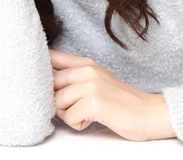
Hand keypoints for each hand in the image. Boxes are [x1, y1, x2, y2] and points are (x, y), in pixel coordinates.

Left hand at [49, 49, 176, 141]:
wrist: (148, 113)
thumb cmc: (121, 101)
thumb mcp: (97, 80)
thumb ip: (74, 78)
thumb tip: (45, 83)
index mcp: (86, 63)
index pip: (52, 56)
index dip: (39, 66)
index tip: (34, 75)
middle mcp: (87, 70)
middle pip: (50, 83)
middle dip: (56, 100)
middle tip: (73, 107)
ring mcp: (90, 85)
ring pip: (57, 102)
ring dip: (68, 115)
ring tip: (86, 114)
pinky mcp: (94, 102)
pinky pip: (69, 118)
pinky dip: (78, 124)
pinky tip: (93, 120)